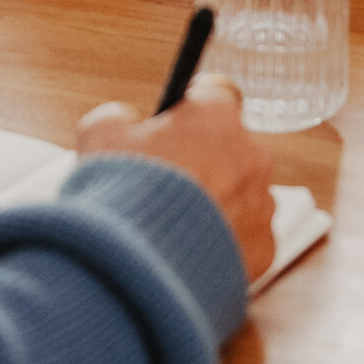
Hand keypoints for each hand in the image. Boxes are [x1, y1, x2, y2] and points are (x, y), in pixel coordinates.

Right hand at [78, 76, 275, 279]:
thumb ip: (118, 118)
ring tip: (175, 226)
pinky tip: (189, 253)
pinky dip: (223, 245)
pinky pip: (246, 240)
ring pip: (243, 195)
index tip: (177, 126)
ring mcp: (262, 204)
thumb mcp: (99, 135)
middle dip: (207, 161)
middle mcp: (252, 155)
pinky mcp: (264, 249)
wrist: (137, 268)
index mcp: (217, 117)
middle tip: (169, 183)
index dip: (192, 112)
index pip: (217, 95)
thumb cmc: (121, 195)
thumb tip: (124, 120)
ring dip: (218, 204)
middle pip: (233, 148)